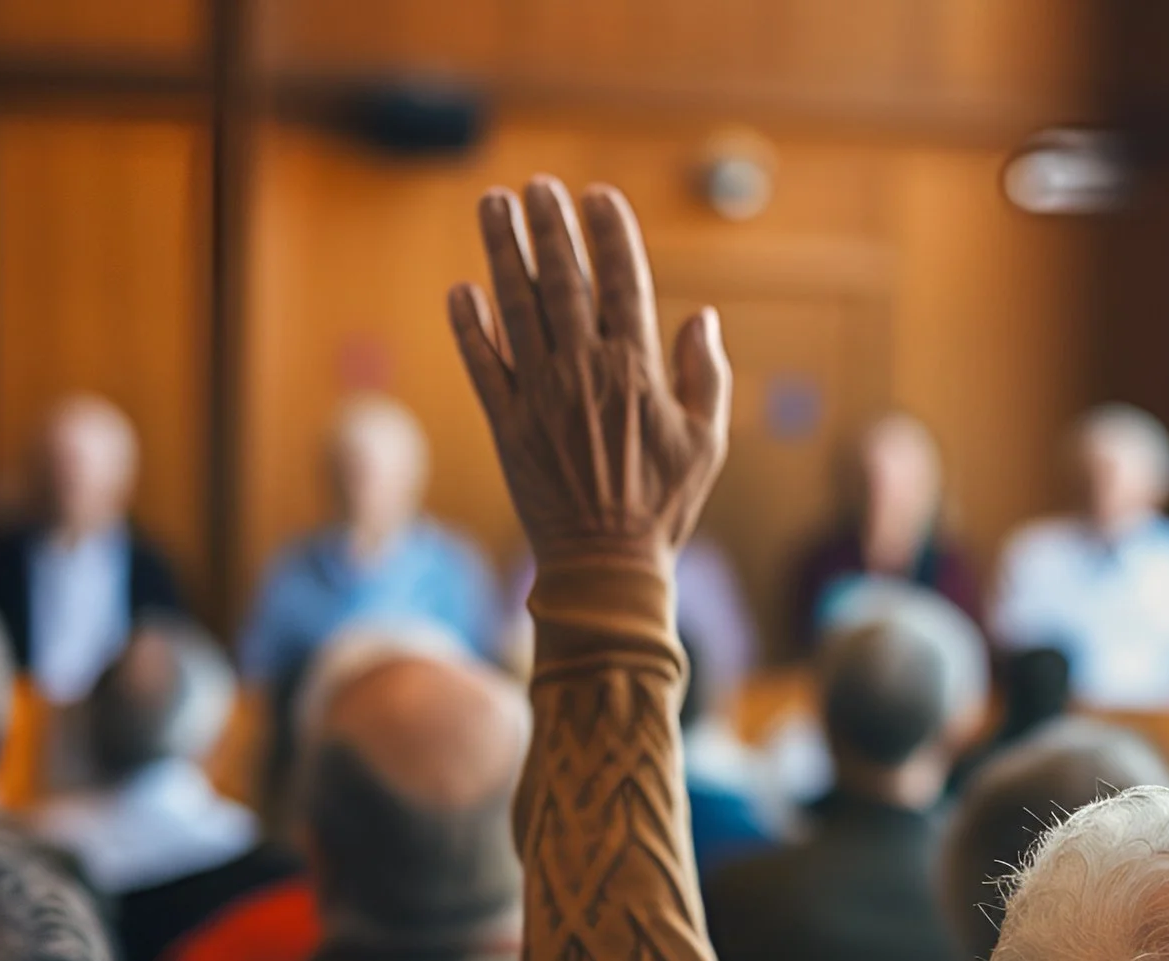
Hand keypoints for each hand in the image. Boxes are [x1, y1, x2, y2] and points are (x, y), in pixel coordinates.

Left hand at [448, 176, 729, 560]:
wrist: (606, 565)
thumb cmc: (665, 505)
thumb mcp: (706, 442)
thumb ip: (703, 376)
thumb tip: (700, 317)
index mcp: (637, 372)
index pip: (623, 283)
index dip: (610, 234)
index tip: (597, 197)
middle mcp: (584, 372)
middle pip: (563, 281)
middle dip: (550, 227)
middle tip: (538, 187)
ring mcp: (539, 395)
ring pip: (514, 307)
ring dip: (503, 251)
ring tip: (494, 206)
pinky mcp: (505, 423)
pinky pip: (480, 363)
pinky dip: (468, 324)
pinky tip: (462, 289)